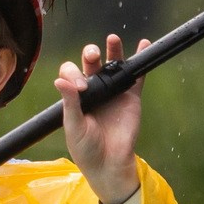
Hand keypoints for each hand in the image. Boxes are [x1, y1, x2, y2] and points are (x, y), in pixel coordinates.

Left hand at [54, 33, 149, 203]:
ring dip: (114, 51)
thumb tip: (60, 81)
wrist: (109, 164)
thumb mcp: (73, 126)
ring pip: (113, 66)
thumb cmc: (85, 148)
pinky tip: (143, 44)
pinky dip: (140, 60)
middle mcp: (95, 90)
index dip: (74, 75)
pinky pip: (136, 76)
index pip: (72, 74)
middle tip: (93, 55)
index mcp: (76, 96)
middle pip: (91, 64)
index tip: (81, 88)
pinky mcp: (131, 98)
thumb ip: (70, 103)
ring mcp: (113, 92)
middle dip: (91, 54)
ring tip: (112, 39)